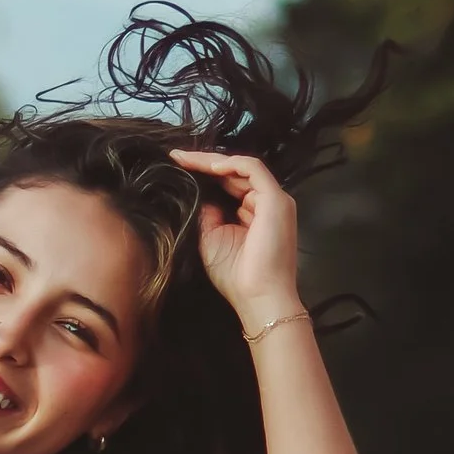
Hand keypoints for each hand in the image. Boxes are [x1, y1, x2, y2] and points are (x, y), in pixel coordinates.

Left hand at [169, 145, 303, 337]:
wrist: (257, 296)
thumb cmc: (235, 275)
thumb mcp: (211, 237)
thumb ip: (207, 213)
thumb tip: (197, 192)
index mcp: (250, 212)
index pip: (228, 183)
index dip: (203, 173)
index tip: (176, 166)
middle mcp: (264, 203)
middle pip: (233, 172)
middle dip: (203, 163)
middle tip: (176, 157)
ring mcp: (273, 200)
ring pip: (243, 167)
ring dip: (213, 161)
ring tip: (187, 159)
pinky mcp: (276, 200)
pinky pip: (254, 170)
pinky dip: (232, 164)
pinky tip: (210, 167)